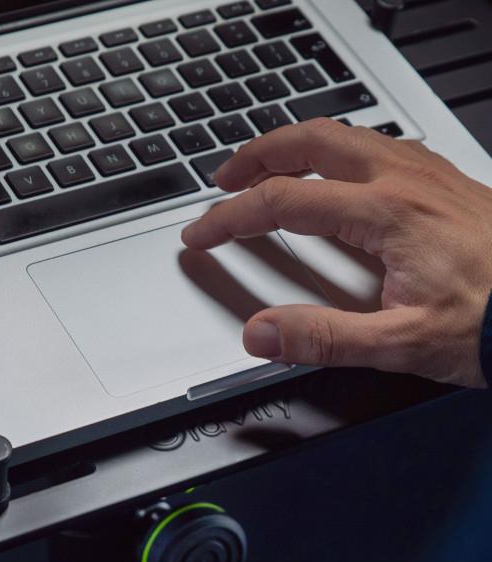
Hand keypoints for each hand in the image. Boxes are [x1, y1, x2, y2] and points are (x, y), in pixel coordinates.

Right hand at [181, 118, 491, 387]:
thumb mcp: (400, 343)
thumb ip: (322, 338)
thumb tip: (260, 333)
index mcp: (387, 214)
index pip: (284, 202)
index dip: (231, 218)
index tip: (201, 235)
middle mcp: (406, 182)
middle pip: (312, 141)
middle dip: (256, 156)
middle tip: (222, 179)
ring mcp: (427, 176)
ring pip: (346, 135)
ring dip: (295, 146)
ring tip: (267, 167)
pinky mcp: (443, 183)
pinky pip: (375, 146)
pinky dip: (334, 152)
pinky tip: (333, 174)